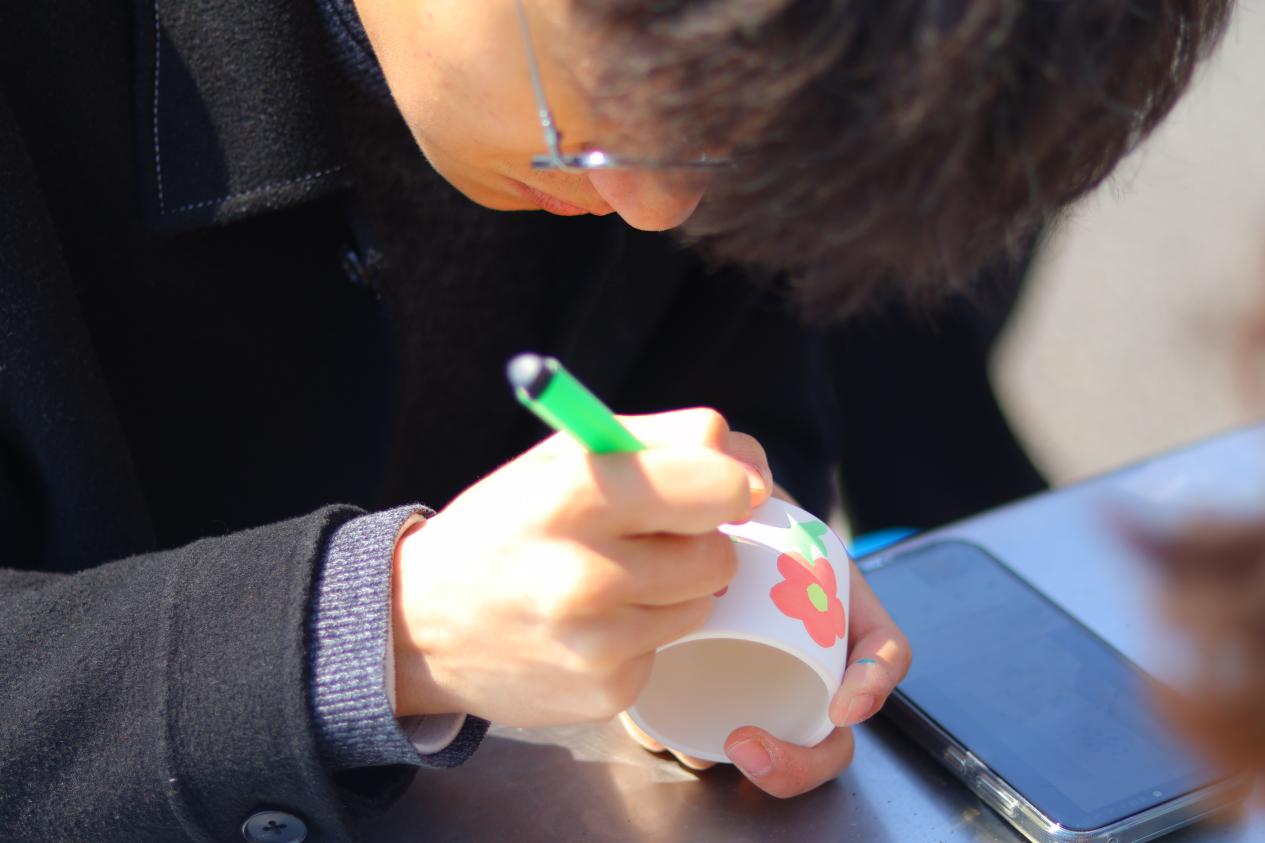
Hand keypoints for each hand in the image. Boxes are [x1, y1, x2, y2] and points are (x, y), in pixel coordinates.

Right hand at [390, 409, 773, 725]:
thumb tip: (755, 475)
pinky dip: (642, 634)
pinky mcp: (607, 693)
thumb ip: (664, 443)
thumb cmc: (507, 525)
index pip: (716, 485)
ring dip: (673, 589)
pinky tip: (589, 626)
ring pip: (702, 603)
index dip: (728, 483)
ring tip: (607, 580)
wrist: (420, 626)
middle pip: (718, 553)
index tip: (716, 491)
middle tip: (643, 537)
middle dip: (694, 541)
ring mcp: (597, 643)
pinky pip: (668, 649)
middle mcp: (585, 573)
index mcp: (573, 493)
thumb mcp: (563, 457)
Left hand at [622, 485, 912, 797]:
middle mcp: (810, 652)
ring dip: (749, 764)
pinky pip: (713, 738)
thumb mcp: (735, 475)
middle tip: (745, 747)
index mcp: (836, 605)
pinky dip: (690, 746)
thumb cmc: (718, 502)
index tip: (845, 703)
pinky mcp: (712, 695)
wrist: (675, 522)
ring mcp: (765, 679)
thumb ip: (738, 458)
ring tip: (692, 752)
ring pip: (776, 743)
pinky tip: (657, 738)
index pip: (882, 652)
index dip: (875, 682)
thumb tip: (747, 484)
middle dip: (801, 759)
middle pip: (831, 729)